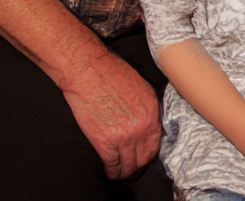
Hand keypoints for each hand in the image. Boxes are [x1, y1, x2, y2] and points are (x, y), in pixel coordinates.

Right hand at [60, 48, 161, 179]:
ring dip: (124, 172)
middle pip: (144, 157)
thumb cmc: (112, 73)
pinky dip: (111, 171)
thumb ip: (147, 109)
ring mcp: (124, 135)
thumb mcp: (141, 88)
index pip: (156, 143)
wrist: (88, 71)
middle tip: (132, 170)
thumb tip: (148, 125)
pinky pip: (111, 164)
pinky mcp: (104, 141)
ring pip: (128, 164)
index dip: (148, 155)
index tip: (142, 159)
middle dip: (138, 167)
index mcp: (152, 111)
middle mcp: (142, 125)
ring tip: (120, 173)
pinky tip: (109, 171)